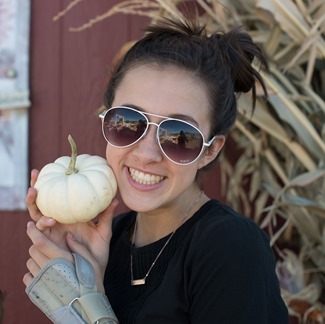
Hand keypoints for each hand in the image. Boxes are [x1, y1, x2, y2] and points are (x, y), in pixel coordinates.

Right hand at [25, 169, 119, 285]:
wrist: (92, 271)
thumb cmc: (98, 251)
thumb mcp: (104, 232)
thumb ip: (107, 216)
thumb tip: (115, 200)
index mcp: (70, 215)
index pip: (58, 196)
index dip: (53, 183)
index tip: (52, 167)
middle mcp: (58, 220)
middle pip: (43, 201)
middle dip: (36, 187)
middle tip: (35, 173)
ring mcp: (51, 230)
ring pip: (36, 213)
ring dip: (33, 202)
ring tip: (35, 192)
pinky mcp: (47, 242)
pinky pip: (39, 231)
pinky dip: (40, 223)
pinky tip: (46, 220)